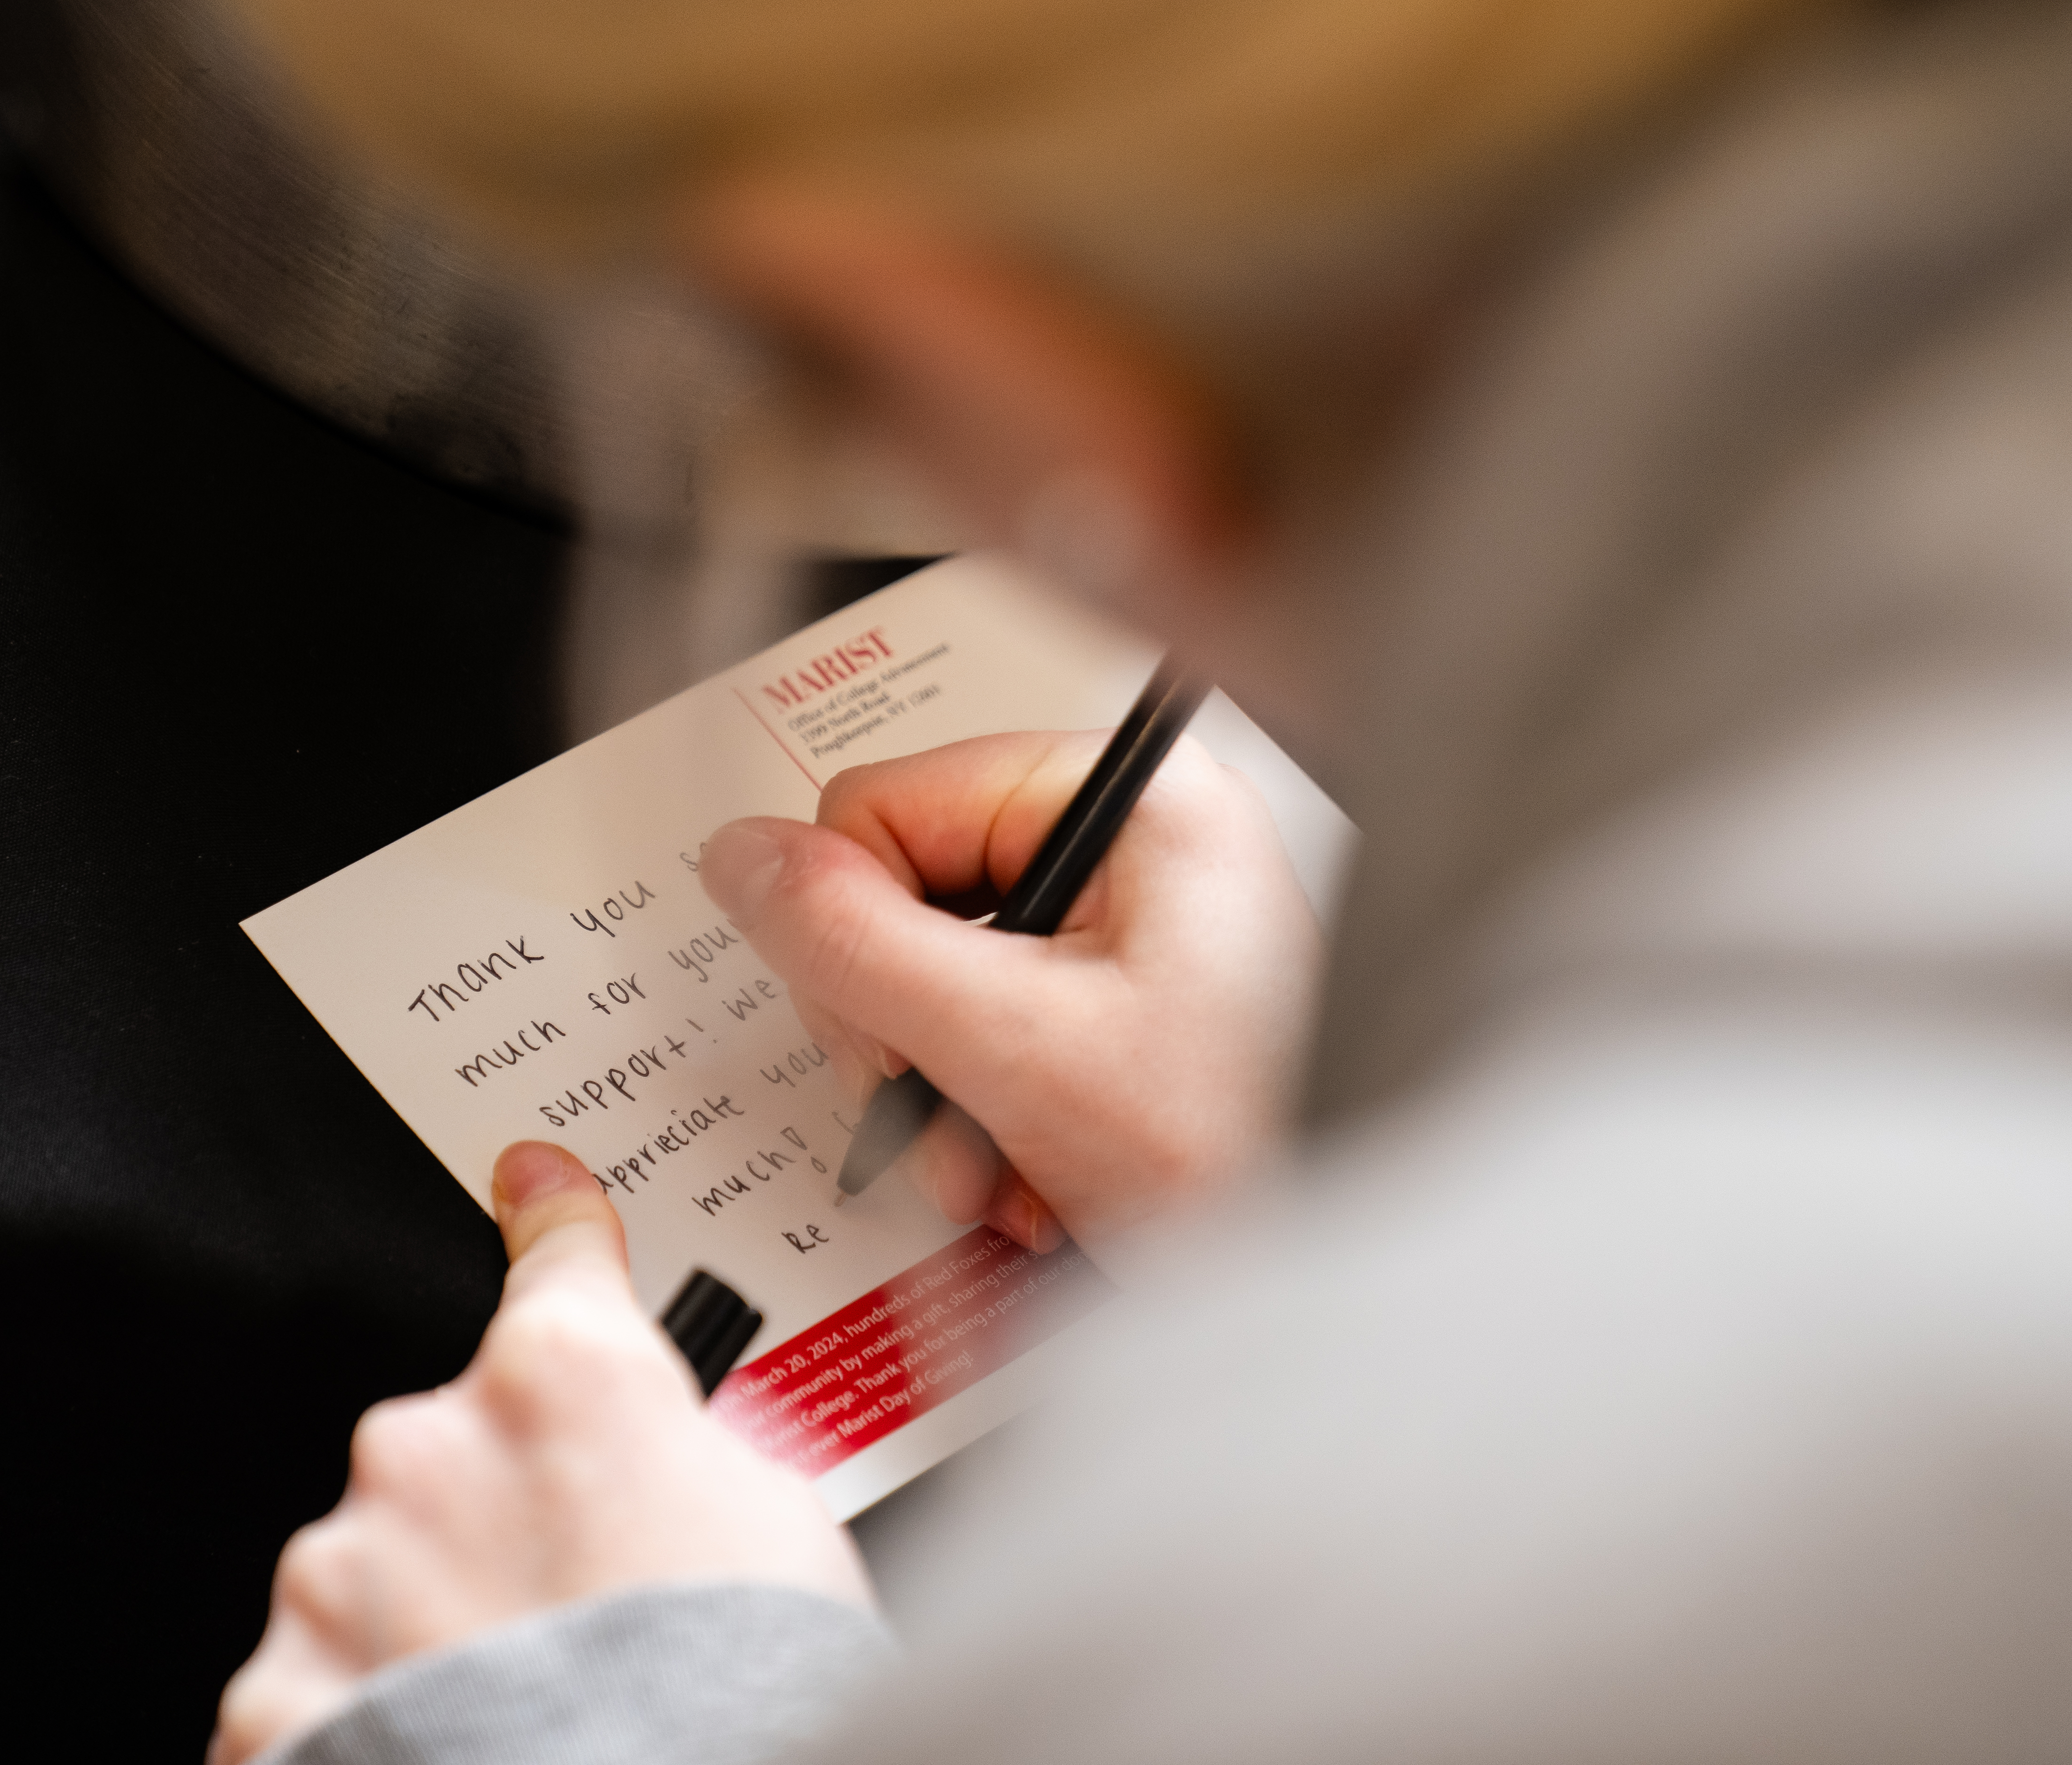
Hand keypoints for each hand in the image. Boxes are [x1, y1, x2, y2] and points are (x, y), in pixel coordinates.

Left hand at [209, 1142, 872, 1764]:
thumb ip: (688, 1456)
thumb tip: (665, 1470)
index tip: (531, 1188)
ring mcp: (339, 1572)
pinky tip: (450, 1749)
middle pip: (455, 1451)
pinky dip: (370, 1719)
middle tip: (580, 1609)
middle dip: (502, 1516)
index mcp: (563, 1381)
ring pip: (375, 1573)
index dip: (551, 1225)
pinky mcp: (277, 1695)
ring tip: (524, 1708)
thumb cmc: (739, 1683)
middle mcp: (427, 1450)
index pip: (554, 1265)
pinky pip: (318, 1689)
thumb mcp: (777, 1525)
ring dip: (429, 1624)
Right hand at [699, 731, 1319, 1252]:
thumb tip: (739, 858)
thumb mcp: (1015, 1046)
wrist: (1332, 1275)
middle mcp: (1133, 839)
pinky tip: (1037, 1176)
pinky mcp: (1127, 1001)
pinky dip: (990, 1119)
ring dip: (946, 1098)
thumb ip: (856, 943)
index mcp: (1130, 797)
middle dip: (907, 1039)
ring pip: (937, 981)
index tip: (892, 1040)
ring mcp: (1132, 924)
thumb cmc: (1244, 1155)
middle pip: (902, 896)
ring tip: (1008, 1173)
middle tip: (955, 1126)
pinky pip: (993, 1032)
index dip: (853, 935)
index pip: (882, 804)